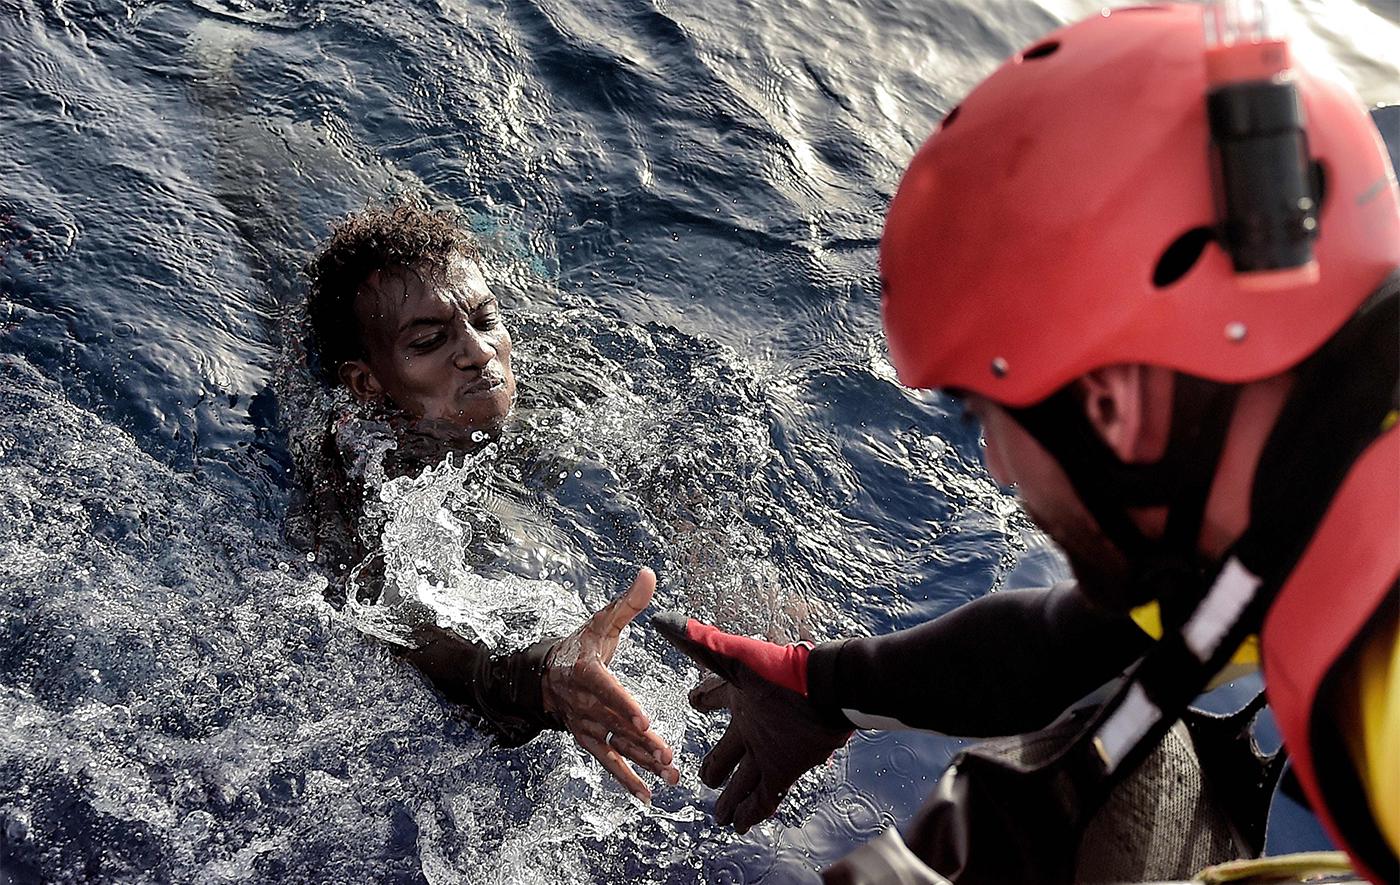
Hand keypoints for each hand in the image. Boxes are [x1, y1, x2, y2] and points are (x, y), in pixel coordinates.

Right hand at [542, 567, 679, 801]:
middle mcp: (583, 703)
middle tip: (667, 755)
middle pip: (615, 723)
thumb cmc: (580, 646)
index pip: (606, 689)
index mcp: (586, 672)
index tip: (643, 719)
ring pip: (616, 745)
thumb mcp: (601, 622)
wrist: (544, 676)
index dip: (623, 705)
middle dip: (643, 741)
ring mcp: (585, 725)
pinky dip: (626, 779)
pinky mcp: (588, 740)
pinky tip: (647, 794)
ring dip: (642, 762)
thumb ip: (628, 603)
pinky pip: (607, 762)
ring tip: (670, 774)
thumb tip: (649, 573)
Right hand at [655, 613, 852, 832]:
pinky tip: (740, 825)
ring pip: (744, 779)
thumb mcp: (735, 658)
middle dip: (716, 767)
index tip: (693, 702)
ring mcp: (769, 750)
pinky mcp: (785, 769)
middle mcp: (752, 726)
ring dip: (732, 798)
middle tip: (704, 779)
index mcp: (740, 697)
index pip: (714, 698)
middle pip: (728, 751)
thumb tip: (662, 621)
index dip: (703, 700)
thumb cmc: (783, 672)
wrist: (829, 692)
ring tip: (720, 816)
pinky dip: (752, 812)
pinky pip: (764, 796)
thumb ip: (699, 642)